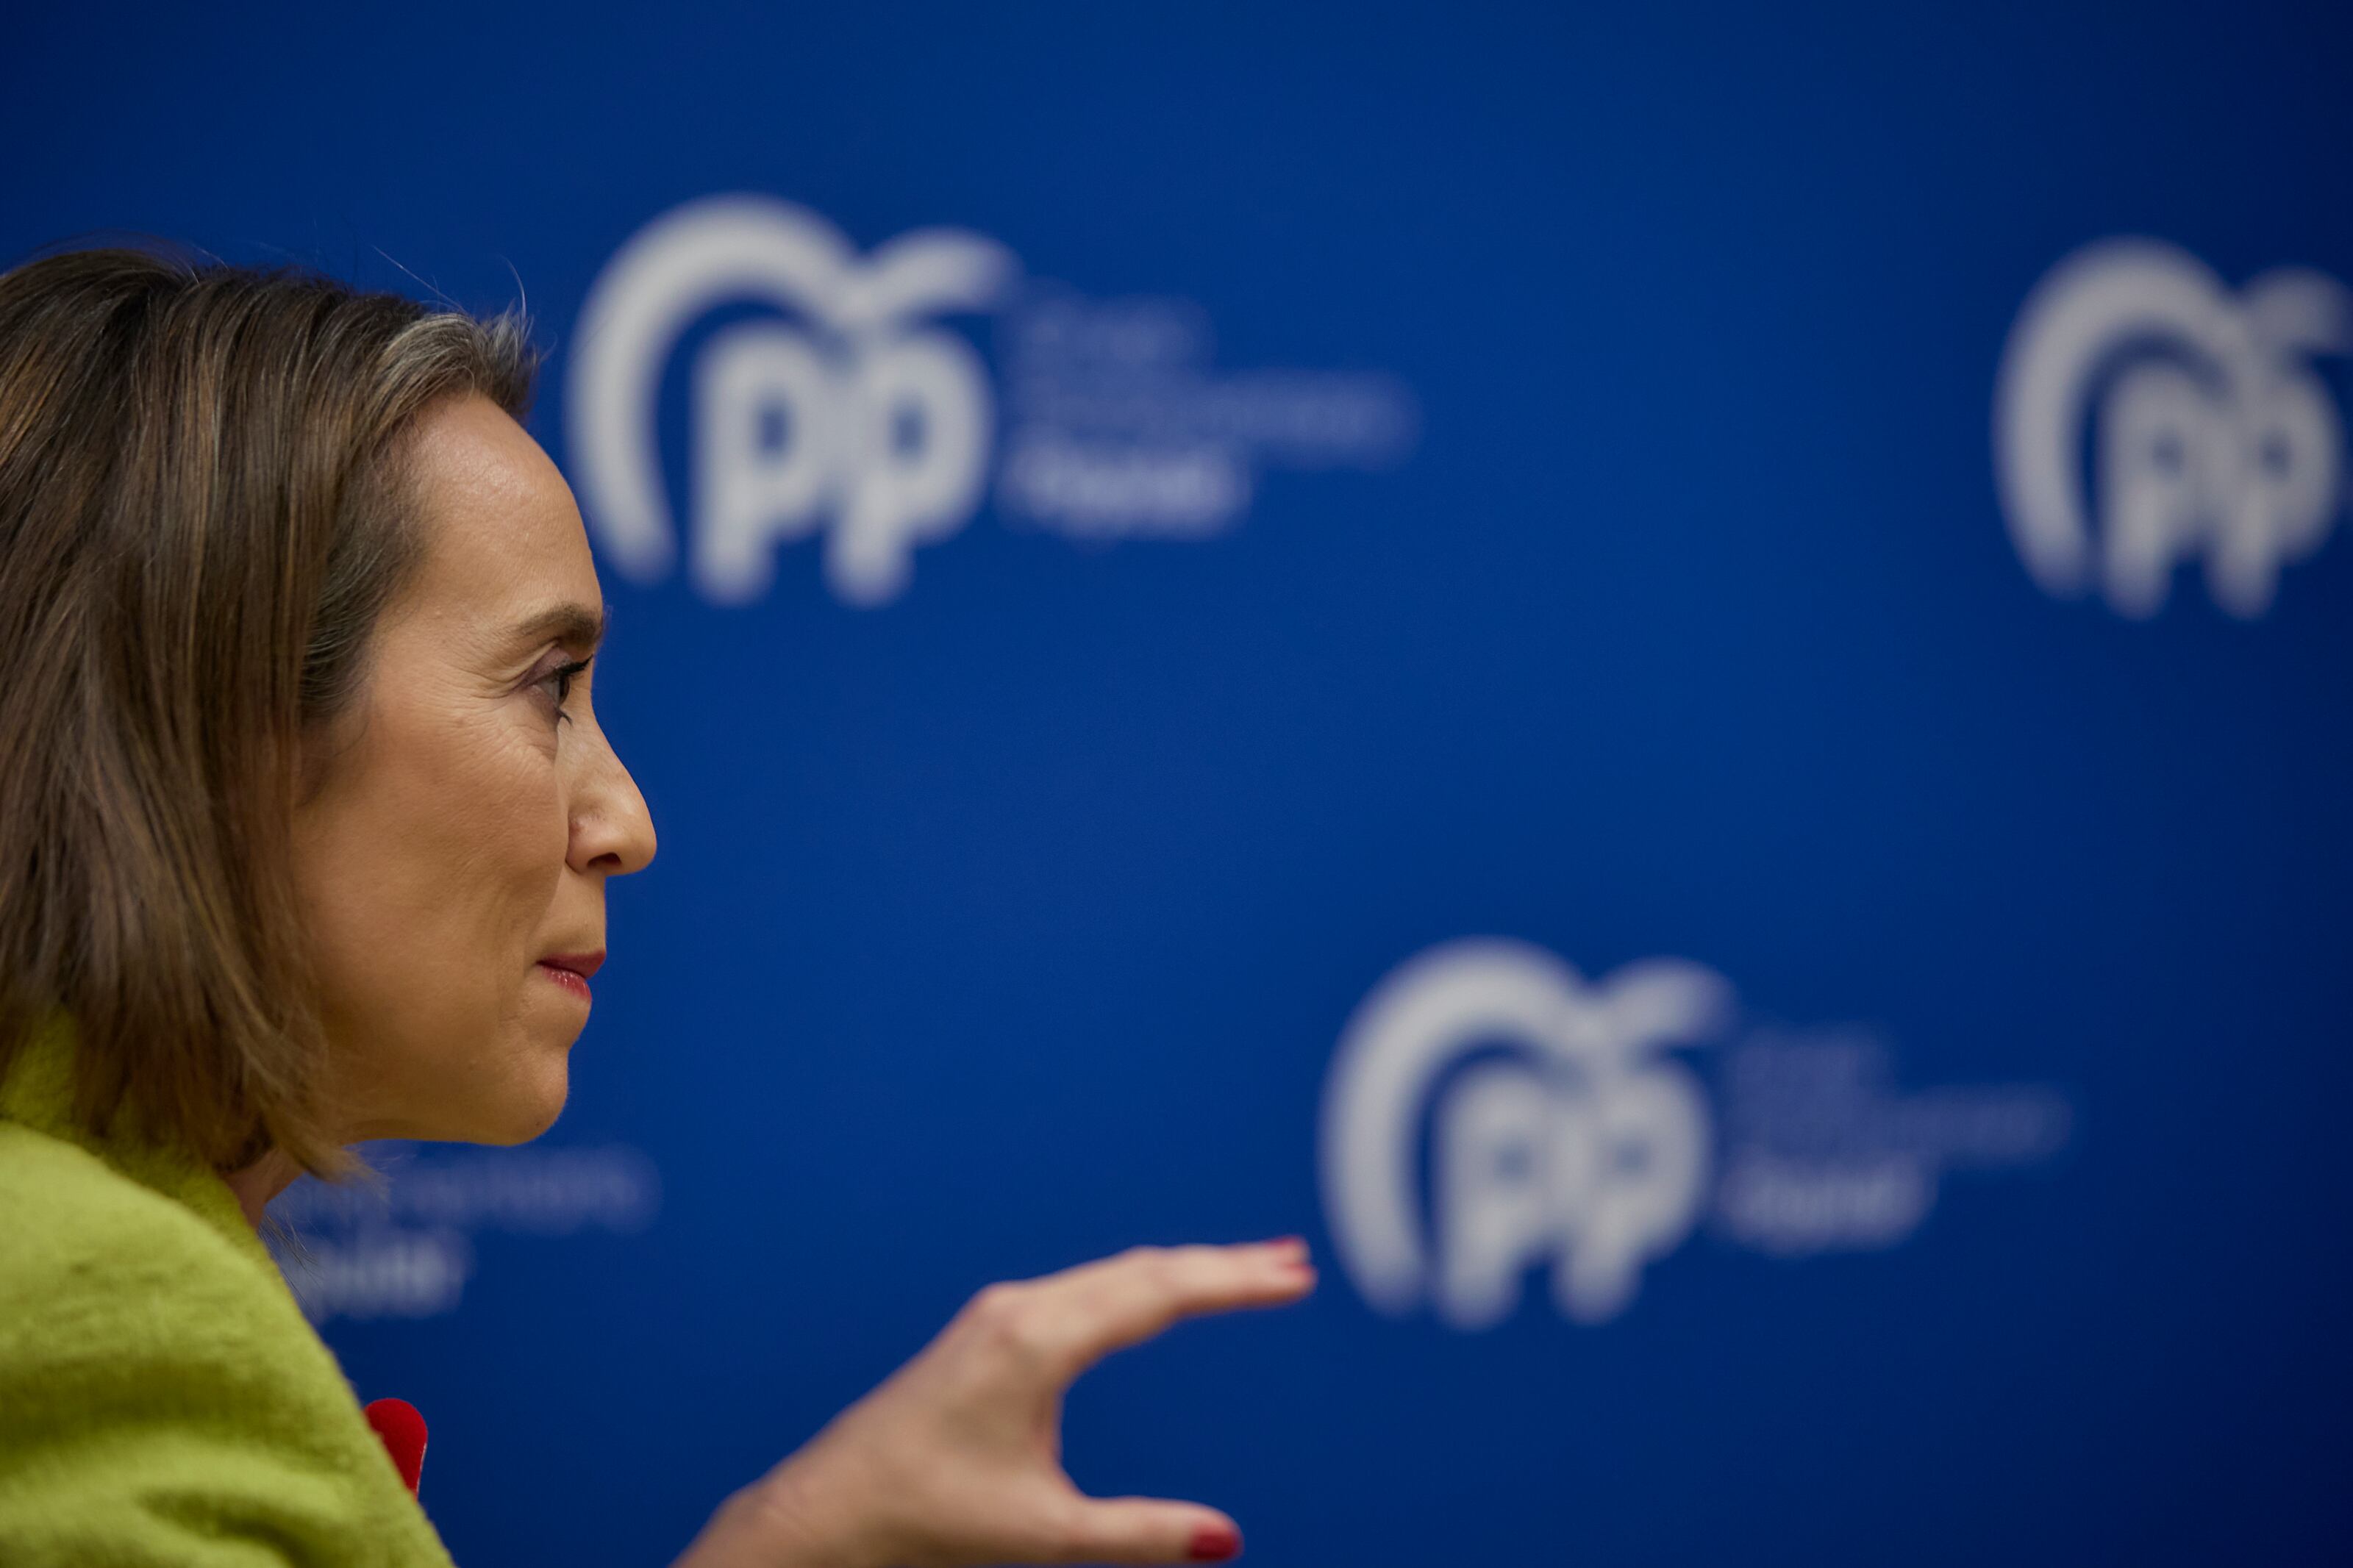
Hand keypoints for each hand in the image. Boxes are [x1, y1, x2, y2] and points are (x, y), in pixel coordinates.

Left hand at [677, 1239, 1315, 1567]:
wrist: (828, 1513)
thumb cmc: (924, 1520)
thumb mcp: (1043, 1534)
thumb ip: (1140, 1533)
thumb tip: (1224, 1539)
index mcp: (1036, 1342)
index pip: (1158, 1294)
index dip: (1234, 1281)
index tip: (1293, 1273)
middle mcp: (1018, 1311)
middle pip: (1142, 1271)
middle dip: (1221, 1264)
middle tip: (1293, 1261)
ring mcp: (999, 1315)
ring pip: (1111, 1275)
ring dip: (1181, 1271)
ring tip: (1247, 1270)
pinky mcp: (988, 1331)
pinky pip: (1082, 1288)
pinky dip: (1137, 1284)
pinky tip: (1160, 1292)